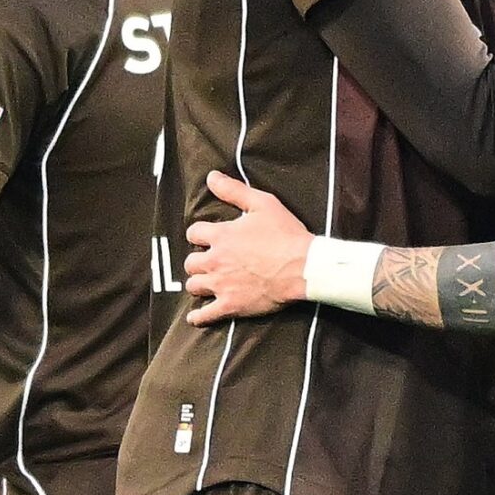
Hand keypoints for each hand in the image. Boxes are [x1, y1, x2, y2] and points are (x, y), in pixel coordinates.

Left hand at [185, 172, 312, 321]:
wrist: (304, 267)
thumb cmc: (286, 234)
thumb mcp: (262, 203)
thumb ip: (234, 190)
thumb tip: (211, 177)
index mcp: (221, 236)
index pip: (194, 233)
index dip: (200, 235)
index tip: (208, 238)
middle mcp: (215, 260)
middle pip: (191, 262)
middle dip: (198, 261)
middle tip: (208, 262)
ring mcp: (221, 285)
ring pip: (194, 285)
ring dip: (198, 283)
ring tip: (205, 284)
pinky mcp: (231, 305)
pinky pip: (205, 314)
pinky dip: (198, 316)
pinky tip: (195, 317)